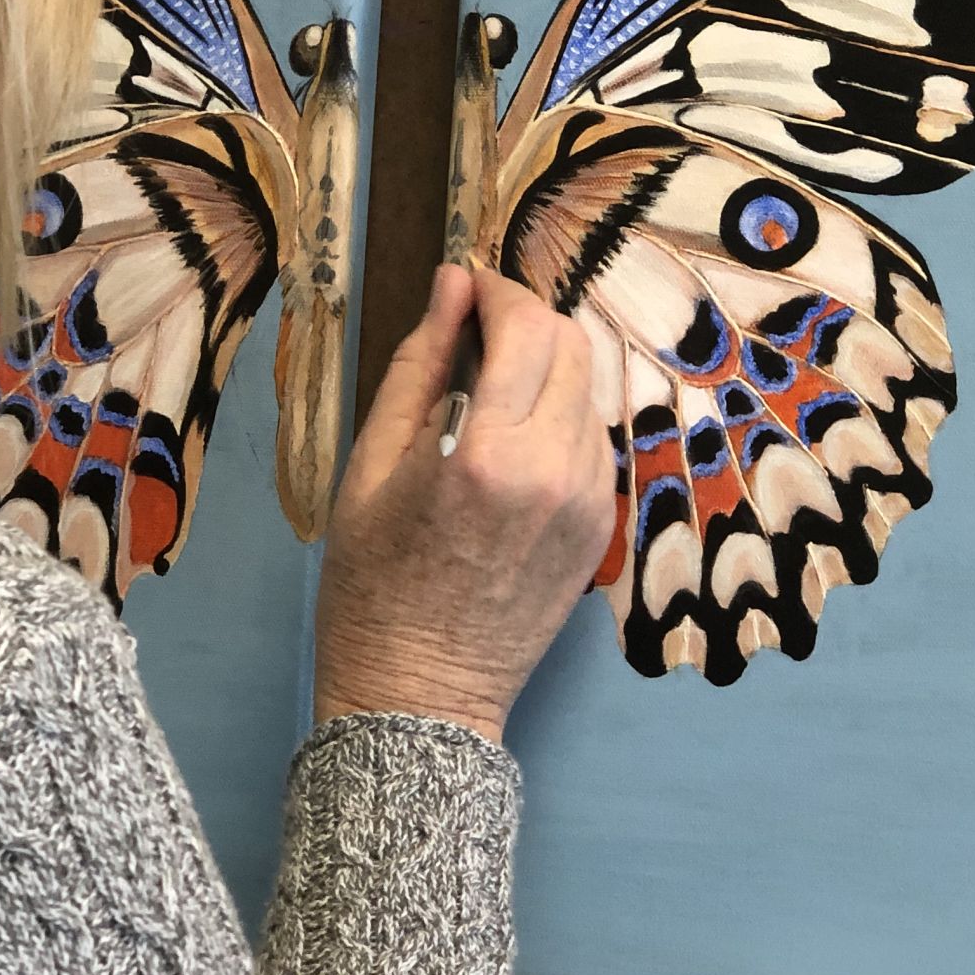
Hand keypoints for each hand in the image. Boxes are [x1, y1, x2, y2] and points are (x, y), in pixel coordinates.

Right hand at [313, 264, 614, 741]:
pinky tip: (511, 444)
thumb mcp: (373, 463)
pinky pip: (591, 439)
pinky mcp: (602, 526)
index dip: (496, 289)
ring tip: (487, 396)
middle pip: (570, 343)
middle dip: (525, 319)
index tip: (466, 286)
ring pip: (587, 388)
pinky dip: (558, 418)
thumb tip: (451, 284)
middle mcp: (555, 469)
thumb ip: (420, 364)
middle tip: (477, 329)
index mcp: (488, 451)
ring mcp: (589, 500)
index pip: (525, 325)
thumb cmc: (372, 581)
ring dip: (544, 369)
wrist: (420, 690)